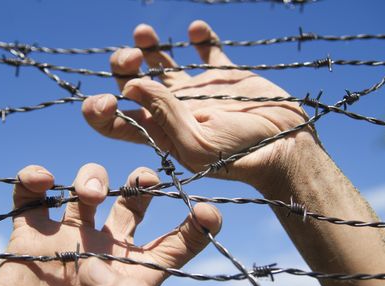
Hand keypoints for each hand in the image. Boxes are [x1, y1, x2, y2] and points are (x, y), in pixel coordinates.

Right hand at [0, 163, 220, 285]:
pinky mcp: (30, 238)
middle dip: (142, 182)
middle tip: (145, 178)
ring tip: (91, 195)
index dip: (198, 226)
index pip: (175, 244)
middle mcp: (105, 249)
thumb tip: (94, 263)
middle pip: (132, 203)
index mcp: (135, 273)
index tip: (208, 212)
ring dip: (92, 178)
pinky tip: (42, 179)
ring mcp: (68, 239)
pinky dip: (34, 180)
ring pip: (86, 190)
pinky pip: (31, 198)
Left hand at [82, 21, 314, 189]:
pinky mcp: (224, 76)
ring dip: (146, 46)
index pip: (114, 121)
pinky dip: (199, 37)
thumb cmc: (240, 155)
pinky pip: (207, 50)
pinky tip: (195, 30)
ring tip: (142, 32)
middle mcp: (172, 110)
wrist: (285, 148)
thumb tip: (131, 84)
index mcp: (158, 133)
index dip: (99, 108)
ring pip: (161, 63)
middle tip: (133, 58)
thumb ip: (164, 114)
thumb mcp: (196, 145)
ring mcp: (197, 91)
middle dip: (122, 65)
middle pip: (132, 83)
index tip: (109, 96)